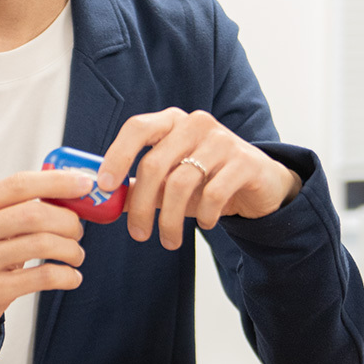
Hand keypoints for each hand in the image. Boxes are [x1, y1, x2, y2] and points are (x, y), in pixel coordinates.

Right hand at [0, 170, 90, 342]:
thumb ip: (13, 208)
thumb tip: (67, 192)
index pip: (18, 184)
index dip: (57, 182)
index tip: (85, 184)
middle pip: (34, 214)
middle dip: (68, 221)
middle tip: (78, 230)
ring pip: (41, 244)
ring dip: (71, 249)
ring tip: (76, 255)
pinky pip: (41, 277)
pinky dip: (66, 276)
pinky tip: (71, 277)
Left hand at [97, 107, 301, 249]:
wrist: (260, 183)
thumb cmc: (206, 180)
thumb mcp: (171, 180)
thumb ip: (141, 185)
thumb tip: (104, 201)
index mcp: (172, 121)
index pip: (137, 128)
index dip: (117, 156)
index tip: (104, 186)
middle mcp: (195, 124)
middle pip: (154, 164)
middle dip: (141, 204)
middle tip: (138, 234)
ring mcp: (221, 140)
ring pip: (180, 183)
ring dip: (170, 220)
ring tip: (169, 241)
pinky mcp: (244, 161)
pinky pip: (213, 193)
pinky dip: (204, 215)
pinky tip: (205, 223)